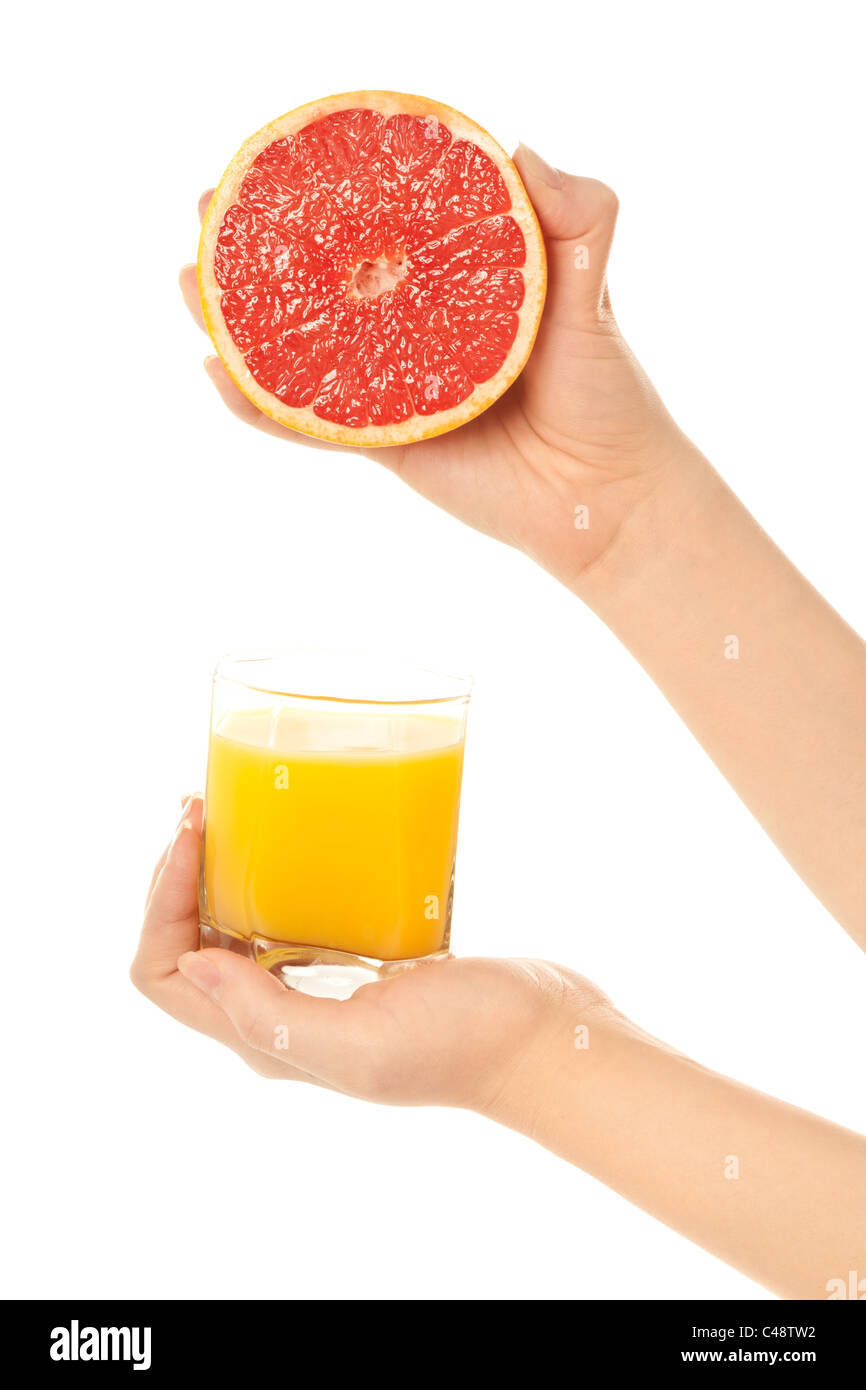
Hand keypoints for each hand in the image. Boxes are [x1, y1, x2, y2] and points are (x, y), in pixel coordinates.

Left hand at [130, 800, 609, 1105]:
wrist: (542, 1039)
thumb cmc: (462, 1044)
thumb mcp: (360, 1041)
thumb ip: (272, 1016)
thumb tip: (192, 965)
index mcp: (266, 1039)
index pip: (165, 975)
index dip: (160, 905)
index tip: (192, 838)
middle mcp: (279, 1016)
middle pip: (188, 944)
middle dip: (179, 874)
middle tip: (203, 805)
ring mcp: (318, 986)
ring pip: (233, 926)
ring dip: (217, 870)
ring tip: (229, 810)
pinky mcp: (357, 961)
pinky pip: (289, 915)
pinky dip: (273, 875)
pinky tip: (295, 840)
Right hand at [179, 147, 699, 590]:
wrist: (607, 495)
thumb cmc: (607, 393)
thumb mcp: (595, 288)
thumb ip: (578, 213)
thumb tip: (519, 146)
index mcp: (457, 281)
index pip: (380, 226)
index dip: (327, 194)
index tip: (278, 160)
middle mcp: (416, 329)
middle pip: (323, 282)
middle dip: (259, 248)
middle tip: (209, 209)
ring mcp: (393, 388)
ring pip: (301, 350)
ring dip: (239, 320)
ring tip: (191, 282)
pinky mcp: (385, 447)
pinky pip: (312, 426)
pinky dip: (263, 406)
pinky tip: (220, 375)